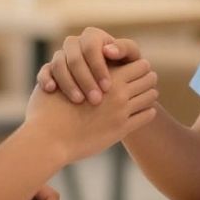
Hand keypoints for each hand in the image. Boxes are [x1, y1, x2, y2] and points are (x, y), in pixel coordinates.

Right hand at [25, 60, 158, 161]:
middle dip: (146, 79)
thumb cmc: (49, 108)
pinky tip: (138, 113)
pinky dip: (146, 112)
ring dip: (147, 95)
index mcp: (108, 76)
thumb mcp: (59, 79)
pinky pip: (147, 116)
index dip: (138, 65)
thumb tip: (75, 61)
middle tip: (142, 81)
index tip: (134, 69)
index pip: (140, 64)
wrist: (48, 139)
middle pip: (149, 78)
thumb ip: (73, 69)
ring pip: (151, 96)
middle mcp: (119, 92)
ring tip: (141, 97)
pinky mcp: (121, 130)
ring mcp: (122, 112)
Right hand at [37, 27, 143, 104]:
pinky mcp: (50, 71)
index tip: (107, 88)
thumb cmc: (124, 75)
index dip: (98, 66)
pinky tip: (52, 90)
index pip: (91, 47)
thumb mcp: (128, 62)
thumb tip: (109, 50)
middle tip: (96, 100)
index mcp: (94, 37)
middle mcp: (76, 44)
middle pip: (74, 57)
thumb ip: (124, 50)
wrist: (107, 99)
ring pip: (58, 64)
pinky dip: (46, 79)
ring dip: (69, 83)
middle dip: (85, 79)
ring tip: (79, 101)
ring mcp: (61, 56)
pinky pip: (44, 71)